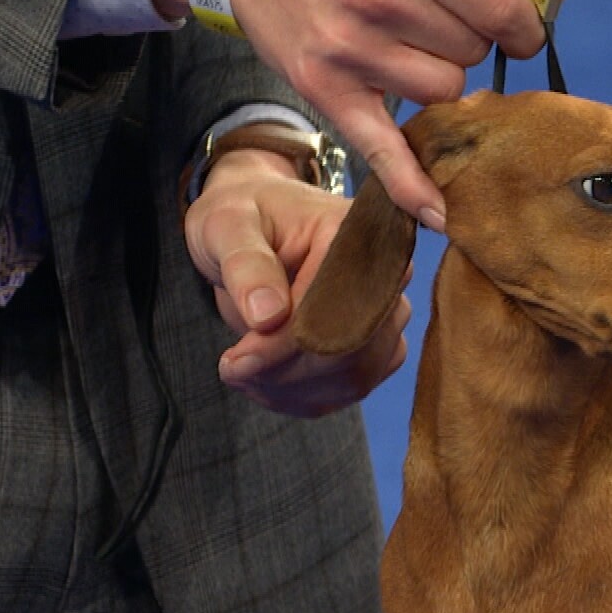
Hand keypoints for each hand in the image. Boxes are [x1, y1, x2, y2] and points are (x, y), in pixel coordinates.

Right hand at [168, 0, 545, 231]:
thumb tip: (516, 18)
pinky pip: (383, 147)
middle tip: (428, 24)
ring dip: (438, 76)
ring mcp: (353, 49)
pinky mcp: (327, 89)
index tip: (518, 30)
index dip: (518, 25)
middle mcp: (381, 1)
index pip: (499, 11)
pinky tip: (436, 212)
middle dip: (464, 42)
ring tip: (401, 49)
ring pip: (446, 90)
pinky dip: (410, 185)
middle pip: (472, 52)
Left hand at [185, 149, 413, 416]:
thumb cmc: (241, 215)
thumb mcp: (226, 224)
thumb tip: (267, 315)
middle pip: (352, 348)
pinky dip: (305, 397)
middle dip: (286, 372)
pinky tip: (265, 382)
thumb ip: (246, 263)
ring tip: (242, 373)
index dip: (286, 343)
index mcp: (354, 234)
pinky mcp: (376, 346)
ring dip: (293, 389)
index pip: (333, 306)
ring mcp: (385, 314)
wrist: (255, 226)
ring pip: (355, 376)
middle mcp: (385, 274)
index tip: (236, 360)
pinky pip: (351, 388)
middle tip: (231, 369)